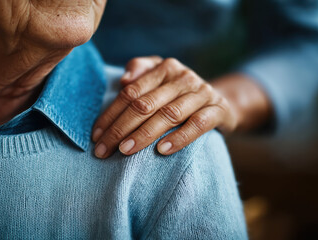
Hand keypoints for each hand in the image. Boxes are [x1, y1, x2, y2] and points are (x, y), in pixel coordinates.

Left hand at [92, 56, 239, 157]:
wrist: (221, 102)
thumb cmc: (180, 94)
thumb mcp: (160, 77)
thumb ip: (140, 71)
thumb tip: (123, 80)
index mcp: (164, 68)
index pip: (130, 92)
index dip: (111, 114)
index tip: (96, 135)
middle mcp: (183, 77)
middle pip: (145, 104)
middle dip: (120, 128)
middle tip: (103, 150)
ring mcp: (202, 93)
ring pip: (168, 114)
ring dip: (144, 134)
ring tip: (125, 150)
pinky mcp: (218, 110)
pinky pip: (197, 125)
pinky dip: (179, 138)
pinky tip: (162, 150)